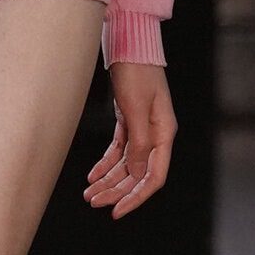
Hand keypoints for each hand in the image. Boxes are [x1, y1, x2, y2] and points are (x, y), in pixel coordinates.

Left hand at [84, 62, 175, 219]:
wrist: (129, 43)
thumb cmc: (136, 71)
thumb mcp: (135, 108)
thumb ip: (139, 144)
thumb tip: (138, 176)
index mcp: (165, 133)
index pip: (154, 177)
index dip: (135, 197)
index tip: (116, 211)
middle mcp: (156, 134)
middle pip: (138, 174)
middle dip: (116, 191)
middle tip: (93, 203)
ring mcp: (143, 127)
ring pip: (126, 164)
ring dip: (108, 180)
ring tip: (89, 193)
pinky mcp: (129, 121)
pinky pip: (119, 150)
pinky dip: (106, 164)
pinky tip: (92, 175)